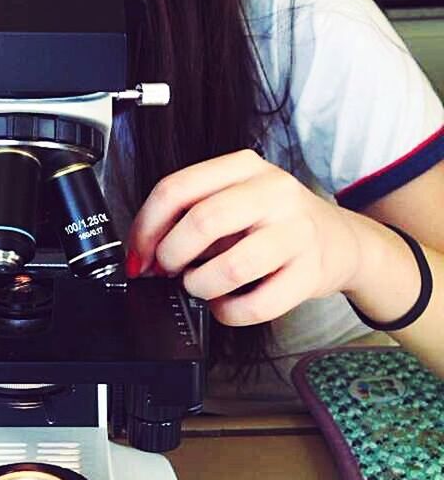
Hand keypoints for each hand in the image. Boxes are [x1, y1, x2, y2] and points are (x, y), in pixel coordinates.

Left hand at [126, 149, 361, 325]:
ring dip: (199, 285)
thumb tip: (143, 250)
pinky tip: (226, 304)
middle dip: (170, 255)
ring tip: (199, 286)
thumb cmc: (277, 223)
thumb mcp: (237, 198)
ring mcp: (297, 232)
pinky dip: (229, 312)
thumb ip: (193, 213)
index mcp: (246, 167)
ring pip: (230, 266)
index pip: (177, 188)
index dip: (146, 227)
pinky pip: (257, 304)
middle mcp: (274, 193)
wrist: (342, 242)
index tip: (138, 253)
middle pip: (202, 222)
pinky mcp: (310, 273)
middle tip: (167, 270)